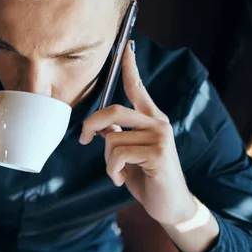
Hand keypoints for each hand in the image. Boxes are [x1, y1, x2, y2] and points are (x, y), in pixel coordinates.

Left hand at [79, 41, 195, 225]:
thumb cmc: (146, 178)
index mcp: (151, 119)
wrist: (169, 205)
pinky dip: (112, 172)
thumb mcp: (128, 153)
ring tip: (118, 173)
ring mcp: (160, 137)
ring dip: (107, 161)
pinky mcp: (158, 153)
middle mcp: (158, 123)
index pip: (138, 88)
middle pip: (113, 109)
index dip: (130, 66)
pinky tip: (122, 180)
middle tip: (83, 140)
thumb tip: (101, 127)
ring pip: (112, 138)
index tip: (126, 45)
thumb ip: (118, 135)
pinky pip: (117, 155)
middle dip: (91, 125)